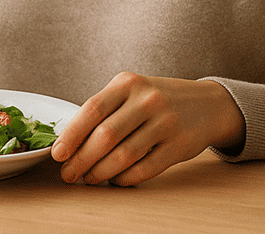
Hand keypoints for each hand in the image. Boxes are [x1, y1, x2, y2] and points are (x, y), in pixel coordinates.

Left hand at [51, 72, 245, 186]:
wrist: (207, 104)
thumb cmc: (158, 100)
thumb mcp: (132, 92)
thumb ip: (105, 111)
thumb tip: (71, 144)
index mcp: (128, 83)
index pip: (91, 109)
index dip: (71, 135)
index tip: (57, 154)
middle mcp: (147, 99)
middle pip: (105, 135)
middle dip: (82, 159)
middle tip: (69, 174)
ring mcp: (165, 122)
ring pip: (124, 155)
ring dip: (101, 172)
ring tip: (89, 179)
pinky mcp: (178, 145)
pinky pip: (145, 168)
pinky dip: (125, 178)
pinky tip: (115, 180)